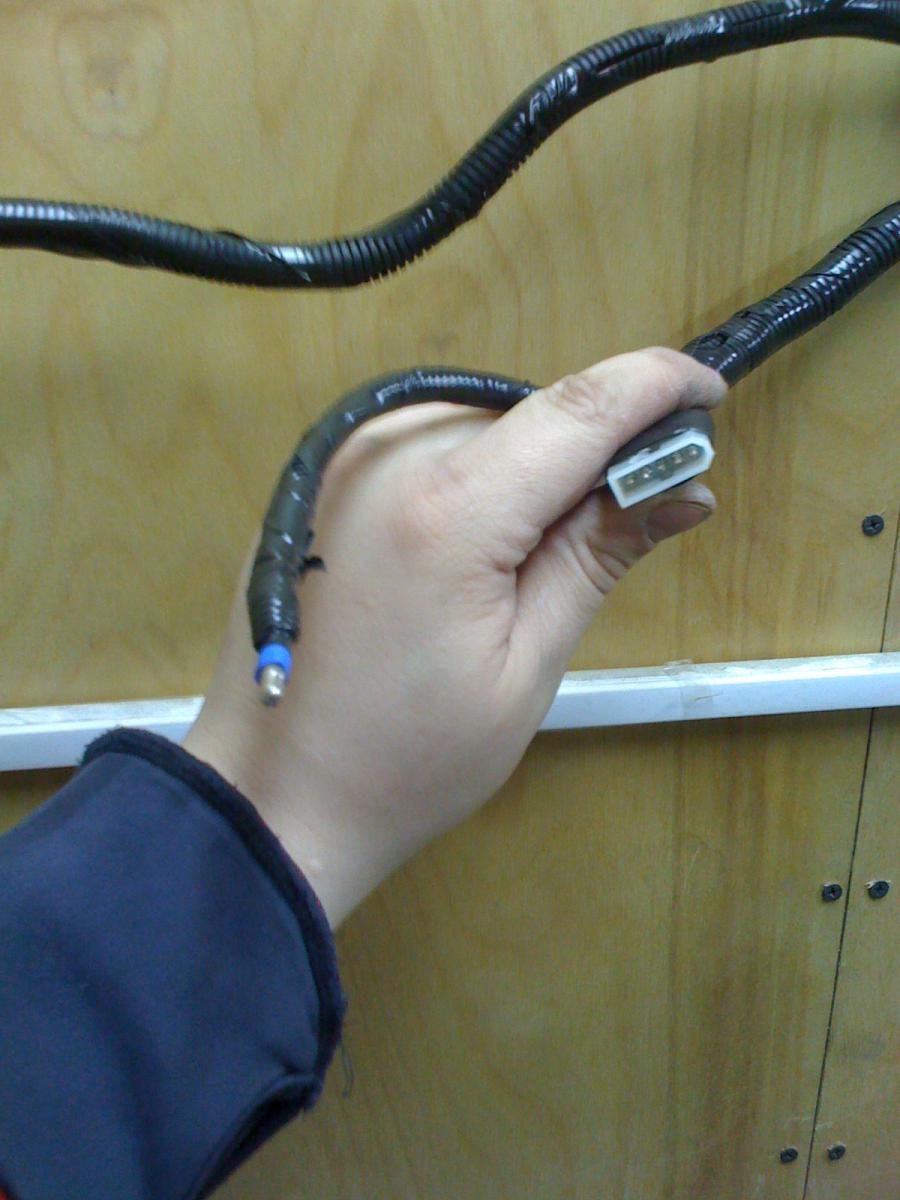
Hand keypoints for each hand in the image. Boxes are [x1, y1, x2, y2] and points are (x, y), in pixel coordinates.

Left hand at [183, 349, 724, 925]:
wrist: (271, 794)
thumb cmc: (408, 758)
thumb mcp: (526, 666)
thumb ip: (599, 554)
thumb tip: (685, 486)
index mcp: (445, 506)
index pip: (578, 409)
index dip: (654, 388)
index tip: (711, 394)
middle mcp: (383, 453)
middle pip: (527, 412)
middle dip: (595, 446)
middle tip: (637, 507)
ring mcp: (339, 456)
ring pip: (479, 422)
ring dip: (533, 463)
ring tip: (541, 551)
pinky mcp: (318, 475)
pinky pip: (425, 442)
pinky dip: (476, 470)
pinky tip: (479, 542)